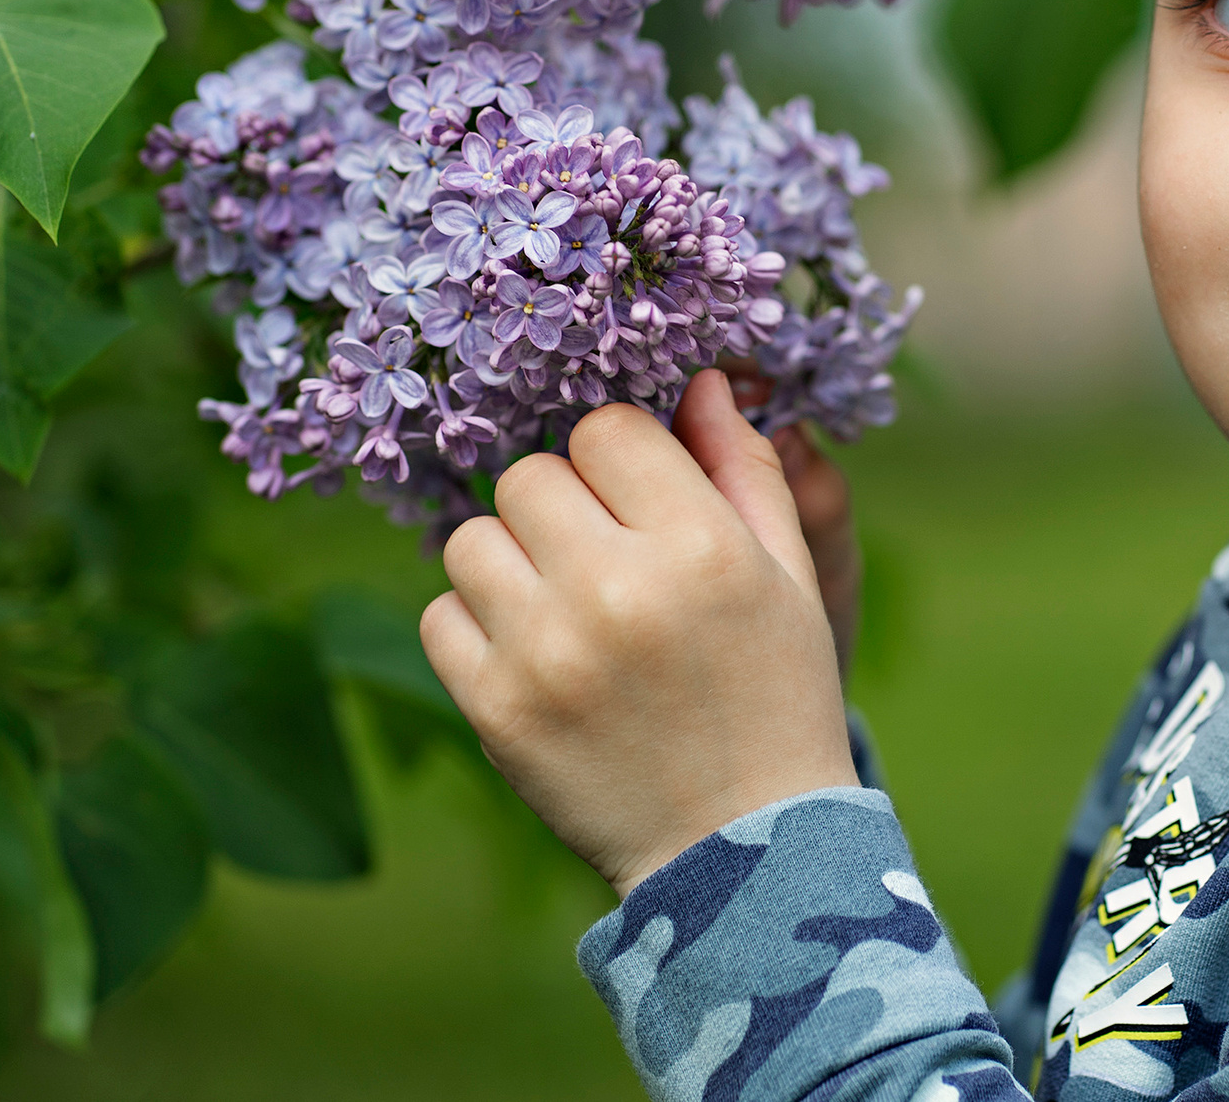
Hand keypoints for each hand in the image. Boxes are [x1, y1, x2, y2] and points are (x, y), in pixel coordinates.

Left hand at [421, 370, 858, 897]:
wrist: (744, 848)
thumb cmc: (774, 693)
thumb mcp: (789, 575)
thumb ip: (744, 468)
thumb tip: (704, 381)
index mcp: (700, 546)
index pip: (608, 430)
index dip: (621, 458)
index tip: (640, 502)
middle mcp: (616, 590)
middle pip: (529, 475)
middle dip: (562, 504)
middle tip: (600, 556)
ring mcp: (546, 653)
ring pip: (471, 539)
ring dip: (510, 560)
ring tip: (562, 606)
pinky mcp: (495, 710)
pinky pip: (440, 617)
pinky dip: (477, 627)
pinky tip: (534, 656)